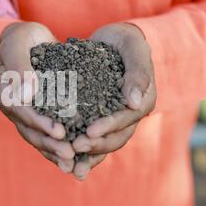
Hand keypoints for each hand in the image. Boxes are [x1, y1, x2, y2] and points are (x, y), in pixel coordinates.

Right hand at [0, 22, 75, 172]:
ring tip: (72, 164)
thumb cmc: (21, 38)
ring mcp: (23, 114)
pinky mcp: (36, 115)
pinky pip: (44, 133)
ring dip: (53, 151)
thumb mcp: (18, 44)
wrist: (26, 40)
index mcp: (3, 93)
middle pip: (29, 130)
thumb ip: (20, 68)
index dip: (40, 123)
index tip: (61, 132)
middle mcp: (11, 108)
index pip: (22, 112)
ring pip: (36, 137)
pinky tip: (72, 158)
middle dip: (49, 144)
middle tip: (70, 154)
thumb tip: (26, 95)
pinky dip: (56, 146)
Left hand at [71, 22, 156, 179]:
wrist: (112, 41)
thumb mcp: (133, 47)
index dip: (108, 127)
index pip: (125, 119)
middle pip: (115, 137)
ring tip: (69, 165)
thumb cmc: (124, 40)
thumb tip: (134, 103)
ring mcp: (114, 120)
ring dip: (87, 156)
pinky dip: (80, 152)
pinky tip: (64, 160)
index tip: (89, 132)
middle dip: (95, 145)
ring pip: (103, 144)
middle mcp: (129, 115)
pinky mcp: (98, 119)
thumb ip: (138, 71)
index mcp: (141, 101)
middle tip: (74, 146)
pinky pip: (91, 139)